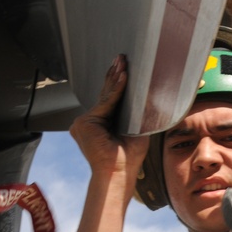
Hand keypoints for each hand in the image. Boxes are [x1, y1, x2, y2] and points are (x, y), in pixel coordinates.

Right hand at [70, 55, 149, 182]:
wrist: (119, 173)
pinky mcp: (84, 124)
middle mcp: (88, 123)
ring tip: (123, 62)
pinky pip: (105, 102)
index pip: (108, 99)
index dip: (116, 83)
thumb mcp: (136, 131)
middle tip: (121, 58)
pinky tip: (123, 77)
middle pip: (105, 95)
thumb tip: (148, 98)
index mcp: (99, 125)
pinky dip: (116, 90)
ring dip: (115, 78)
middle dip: (115, 75)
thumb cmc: (129, 158)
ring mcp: (83, 123)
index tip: (123, 67)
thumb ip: (136, 115)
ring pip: (105, 97)